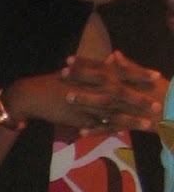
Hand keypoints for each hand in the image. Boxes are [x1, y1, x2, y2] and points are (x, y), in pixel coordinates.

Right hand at [4, 56, 164, 135]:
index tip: (157, 76)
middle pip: (121, 94)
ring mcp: (86, 104)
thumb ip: (99, 66)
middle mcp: (92, 88)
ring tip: (148, 124)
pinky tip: (125, 133)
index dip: (140, 74)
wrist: (33, 94)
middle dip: (141, 100)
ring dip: (132, 118)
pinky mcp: (79, 118)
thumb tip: (115, 58)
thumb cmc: (57, 81)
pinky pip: (98, 124)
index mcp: (94, 74)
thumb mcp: (80, 70)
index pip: (121, 72)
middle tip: (158, 105)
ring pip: (113, 112)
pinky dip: (111, 128)